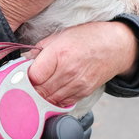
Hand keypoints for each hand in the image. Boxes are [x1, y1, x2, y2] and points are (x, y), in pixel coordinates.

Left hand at [24, 21, 138, 106]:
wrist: (115, 46)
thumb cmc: (86, 38)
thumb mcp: (59, 36)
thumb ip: (39, 50)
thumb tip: (23, 62)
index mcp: (59, 54)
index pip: (33, 76)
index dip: (25, 76)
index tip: (23, 73)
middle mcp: (69, 71)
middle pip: (40, 90)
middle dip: (31, 87)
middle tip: (27, 82)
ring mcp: (78, 84)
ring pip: (50, 99)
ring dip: (41, 95)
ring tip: (39, 86)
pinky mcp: (84, 92)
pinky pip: (63, 102)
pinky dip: (54, 99)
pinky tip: (52, 90)